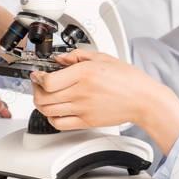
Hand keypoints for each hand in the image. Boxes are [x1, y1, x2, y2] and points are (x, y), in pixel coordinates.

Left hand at [30, 49, 178, 154]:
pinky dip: (51, 117)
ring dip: (41, 103)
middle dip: (35, 90)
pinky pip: (59, 123)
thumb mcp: (103, 58)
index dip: (37, 78)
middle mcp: (81, 92)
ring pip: (48, 110)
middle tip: (38, 84)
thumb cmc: (128, 79)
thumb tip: (60, 58)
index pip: (48, 80)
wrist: (143, 100)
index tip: (37, 75)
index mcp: (85, 73)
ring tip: (45, 96)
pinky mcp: (86, 121)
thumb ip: (78, 55)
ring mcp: (82, 109)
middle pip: (44, 97)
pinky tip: (55, 110)